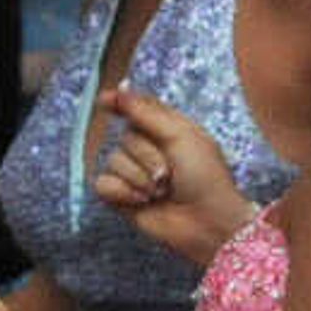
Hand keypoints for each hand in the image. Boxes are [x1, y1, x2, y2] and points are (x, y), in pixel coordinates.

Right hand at [93, 86, 254, 261]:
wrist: (207, 220)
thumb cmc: (205, 177)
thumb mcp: (182, 137)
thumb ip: (148, 113)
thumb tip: (120, 90)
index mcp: (168, 131)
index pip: (137, 109)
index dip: (120, 103)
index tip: (105, 100)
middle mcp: (149, 149)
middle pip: (126, 137)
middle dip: (147, 156)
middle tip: (169, 173)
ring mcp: (134, 173)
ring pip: (113, 160)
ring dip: (139, 177)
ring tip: (162, 191)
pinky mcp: (121, 196)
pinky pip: (103, 184)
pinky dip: (123, 192)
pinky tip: (142, 202)